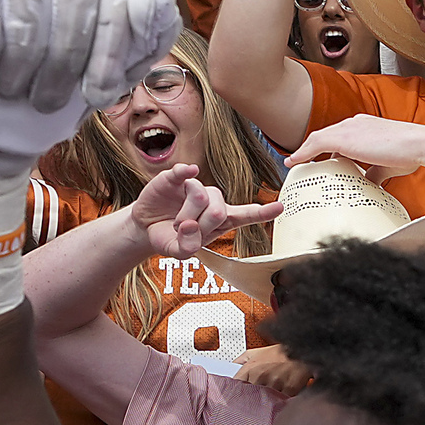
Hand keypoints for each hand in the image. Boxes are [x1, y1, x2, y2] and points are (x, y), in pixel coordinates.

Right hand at [124, 159, 282, 259]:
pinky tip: (188, 172)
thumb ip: (188, 246)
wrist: (145, 229)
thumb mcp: (179, 252)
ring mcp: (194, 187)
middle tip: (185, 232)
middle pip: (218, 210)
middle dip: (200, 225)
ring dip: (185, 215)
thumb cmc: (169, 238)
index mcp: (221, 220)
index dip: (262, 212)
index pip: (246, 215)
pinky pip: (184, 172)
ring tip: (176, 223)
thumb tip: (189, 224)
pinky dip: (186, 172)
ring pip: (201, 196)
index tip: (280, 207)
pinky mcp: (175, 178)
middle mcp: (212, 201)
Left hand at [292, 111, 424, 178]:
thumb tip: (367, 184)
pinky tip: (293, 162)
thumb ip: (373, 172)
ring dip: (305, 150)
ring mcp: (349, 128)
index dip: (327, 148)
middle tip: (301, 162)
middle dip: (313, 149)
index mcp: (365, 126)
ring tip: (294, 163)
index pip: (340, 136)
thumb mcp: (387, 165)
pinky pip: (315, 144)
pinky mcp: (344, 137)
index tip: (319, 159)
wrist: (419, 144)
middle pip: (326, 135)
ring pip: (318, 138)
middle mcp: (354, 123)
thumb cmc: (409, 153)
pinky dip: (302, 152)